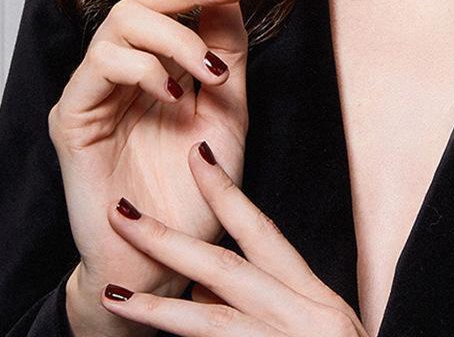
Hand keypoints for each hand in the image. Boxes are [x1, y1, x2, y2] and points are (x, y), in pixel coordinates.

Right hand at [49, 0, 250, 334]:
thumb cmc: (201, 177)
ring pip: (124, 23)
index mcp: (161, 52)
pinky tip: (171, 94)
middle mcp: (125, 60)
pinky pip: (102, 68)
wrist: (172, 249)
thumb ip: (228, 46)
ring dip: (176, 38)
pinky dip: (143, 70)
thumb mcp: (232, 103)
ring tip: (208, 74)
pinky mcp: (76, 116)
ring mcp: (97, 86)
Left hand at [99, 140, 368, 336]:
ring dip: (155, 309)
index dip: (226, 193)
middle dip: (169, 241)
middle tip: (124, 213)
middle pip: (226, 269)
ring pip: (210, 322)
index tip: (197, 157)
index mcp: (316, 297)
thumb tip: (200, 288)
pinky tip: (144, 335)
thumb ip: (265, 302)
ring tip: (113, 293)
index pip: (263, 233)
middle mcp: (304, 316)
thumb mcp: (314, 327)